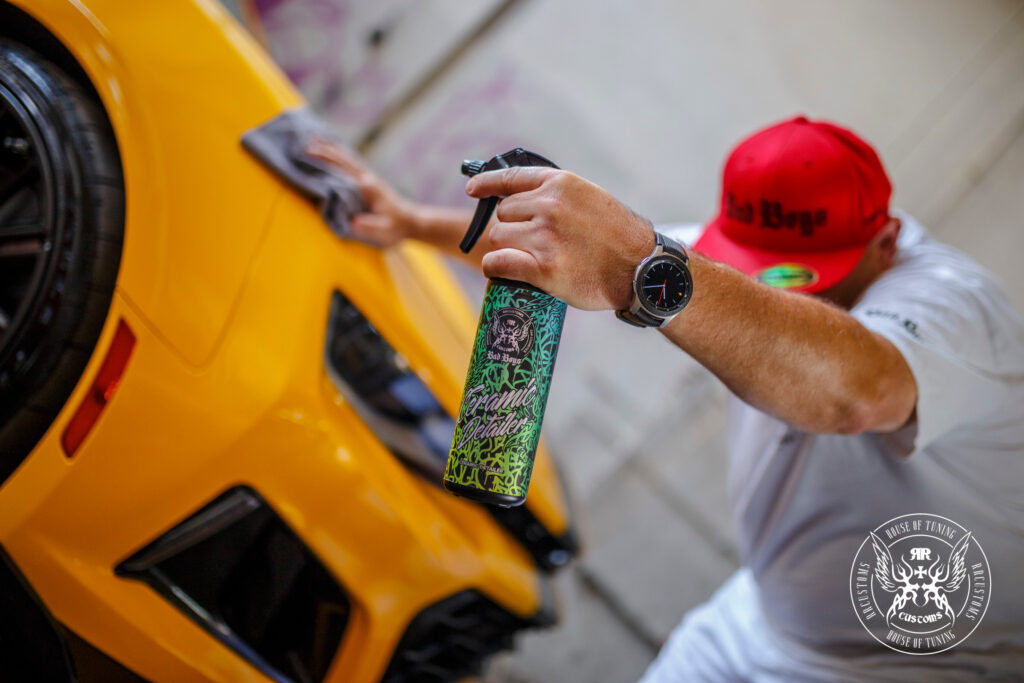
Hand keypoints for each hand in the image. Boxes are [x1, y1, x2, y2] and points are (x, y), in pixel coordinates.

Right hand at [305, 136, 416, 246]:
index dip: (326, 159)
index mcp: (367, 186)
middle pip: (343, 158)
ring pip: (346, 158)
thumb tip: (353, 223)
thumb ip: (370, 227)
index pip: (343, 168)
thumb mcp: (385, 231)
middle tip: (305, 140)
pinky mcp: (368, 182)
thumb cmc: (397, 227)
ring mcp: (368, 178)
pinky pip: (350, 165)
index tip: (309, 152)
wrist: (411, 221)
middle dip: (324, 149)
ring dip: (331, 148)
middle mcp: (367, 178)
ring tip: (314, 138)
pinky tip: (332, 151)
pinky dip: (339, 156)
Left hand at [466, 167, 654, 310]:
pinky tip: (501, 270)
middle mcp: (550, 206)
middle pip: (503, 212)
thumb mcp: (591, 199)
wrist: (642, 269)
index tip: (473, 189)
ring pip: (498, 237)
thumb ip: (558, 196)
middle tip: (531, 242)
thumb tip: (523, 200)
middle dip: (512, 226)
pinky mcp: (543, 269)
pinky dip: (495, 267)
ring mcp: (545, 237)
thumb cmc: (619, 238)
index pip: (510, 178)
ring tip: (527, 258)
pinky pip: (497, 262)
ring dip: (506, 247)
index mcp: (561, 184)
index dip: (487, 183)